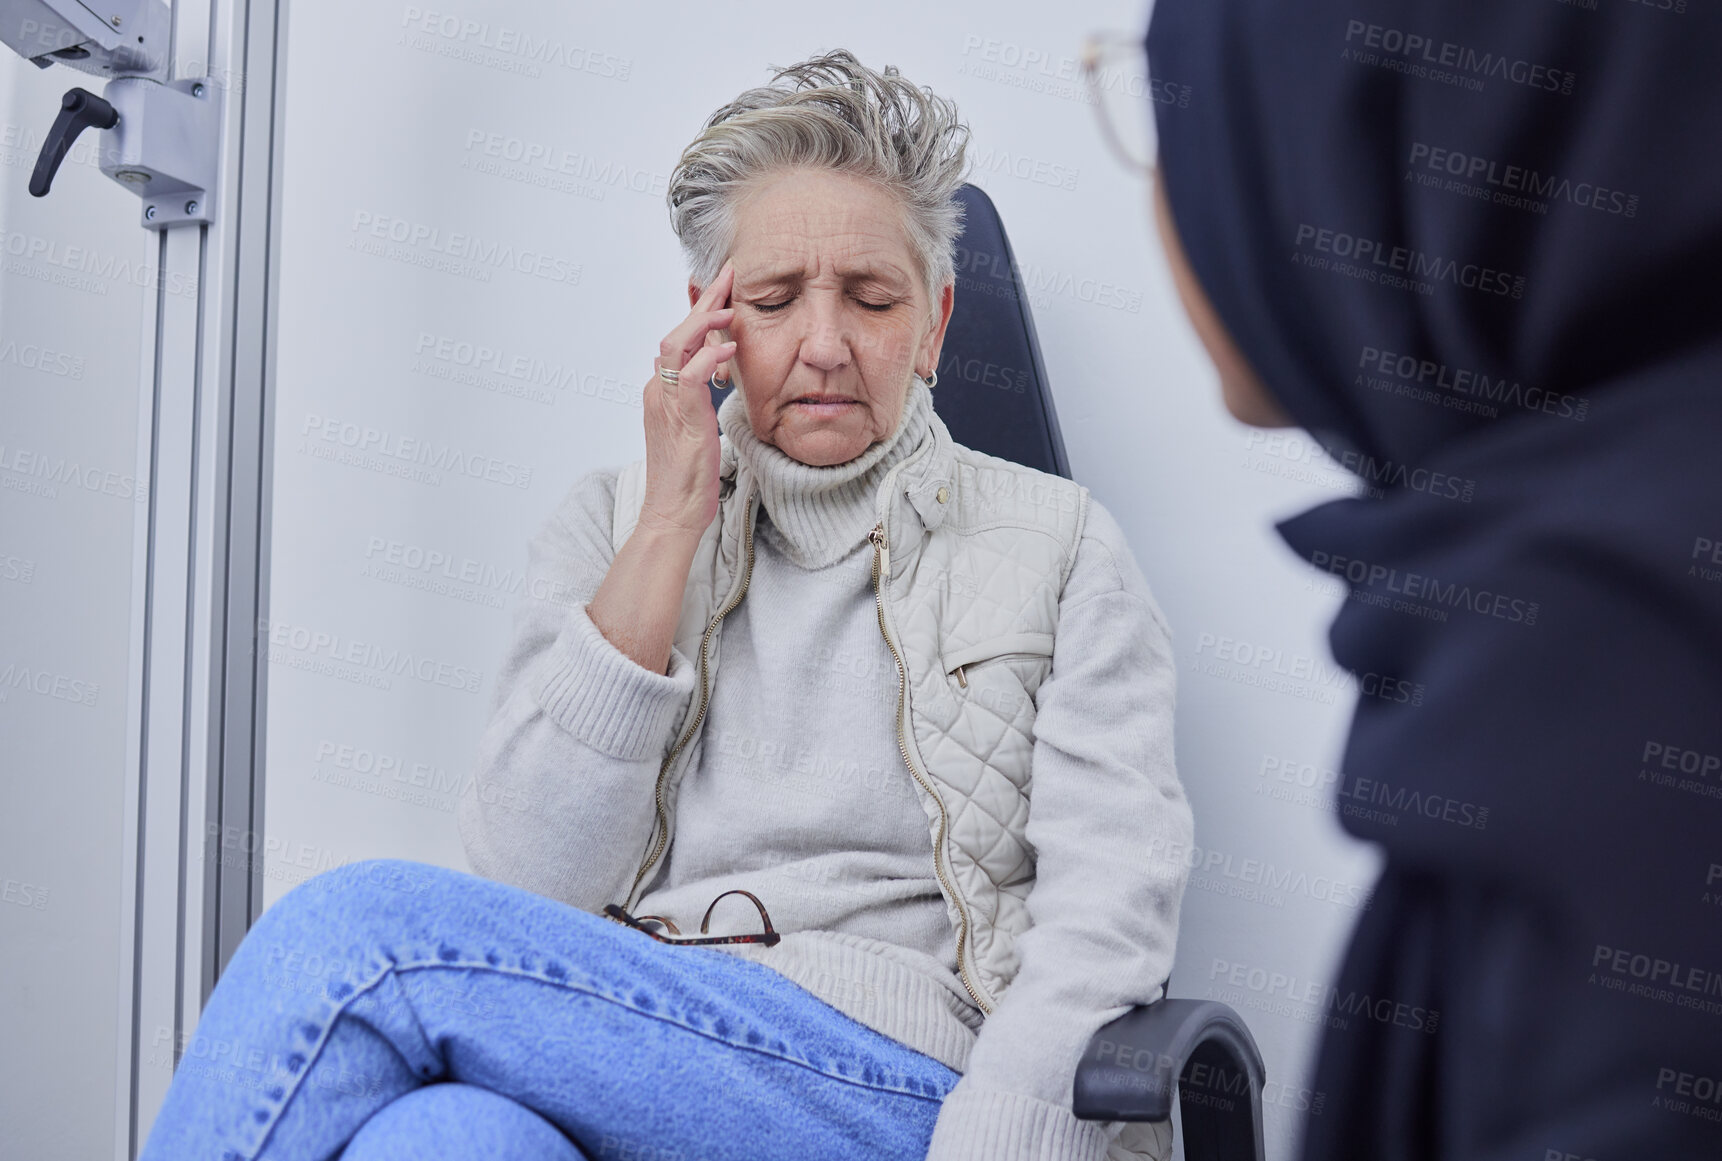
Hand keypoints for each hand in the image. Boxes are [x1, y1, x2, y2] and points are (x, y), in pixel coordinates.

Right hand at [640, 261, 735, 536]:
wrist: (673, 513)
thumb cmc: (688, 476)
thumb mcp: (695, 426)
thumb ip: (697, 396)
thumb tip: (707, 370)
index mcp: (662, 391)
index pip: (679, 339)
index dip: (700, 311)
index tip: (723, 288)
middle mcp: (658, 391)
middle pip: (676, 332)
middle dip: (703, 301)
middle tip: (727, 275)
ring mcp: (666, 403)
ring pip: (675, 345)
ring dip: (702, 322)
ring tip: (729, 306)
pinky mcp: (681, 419)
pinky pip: (690, 378)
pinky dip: (709, 358)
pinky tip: (730, 347)